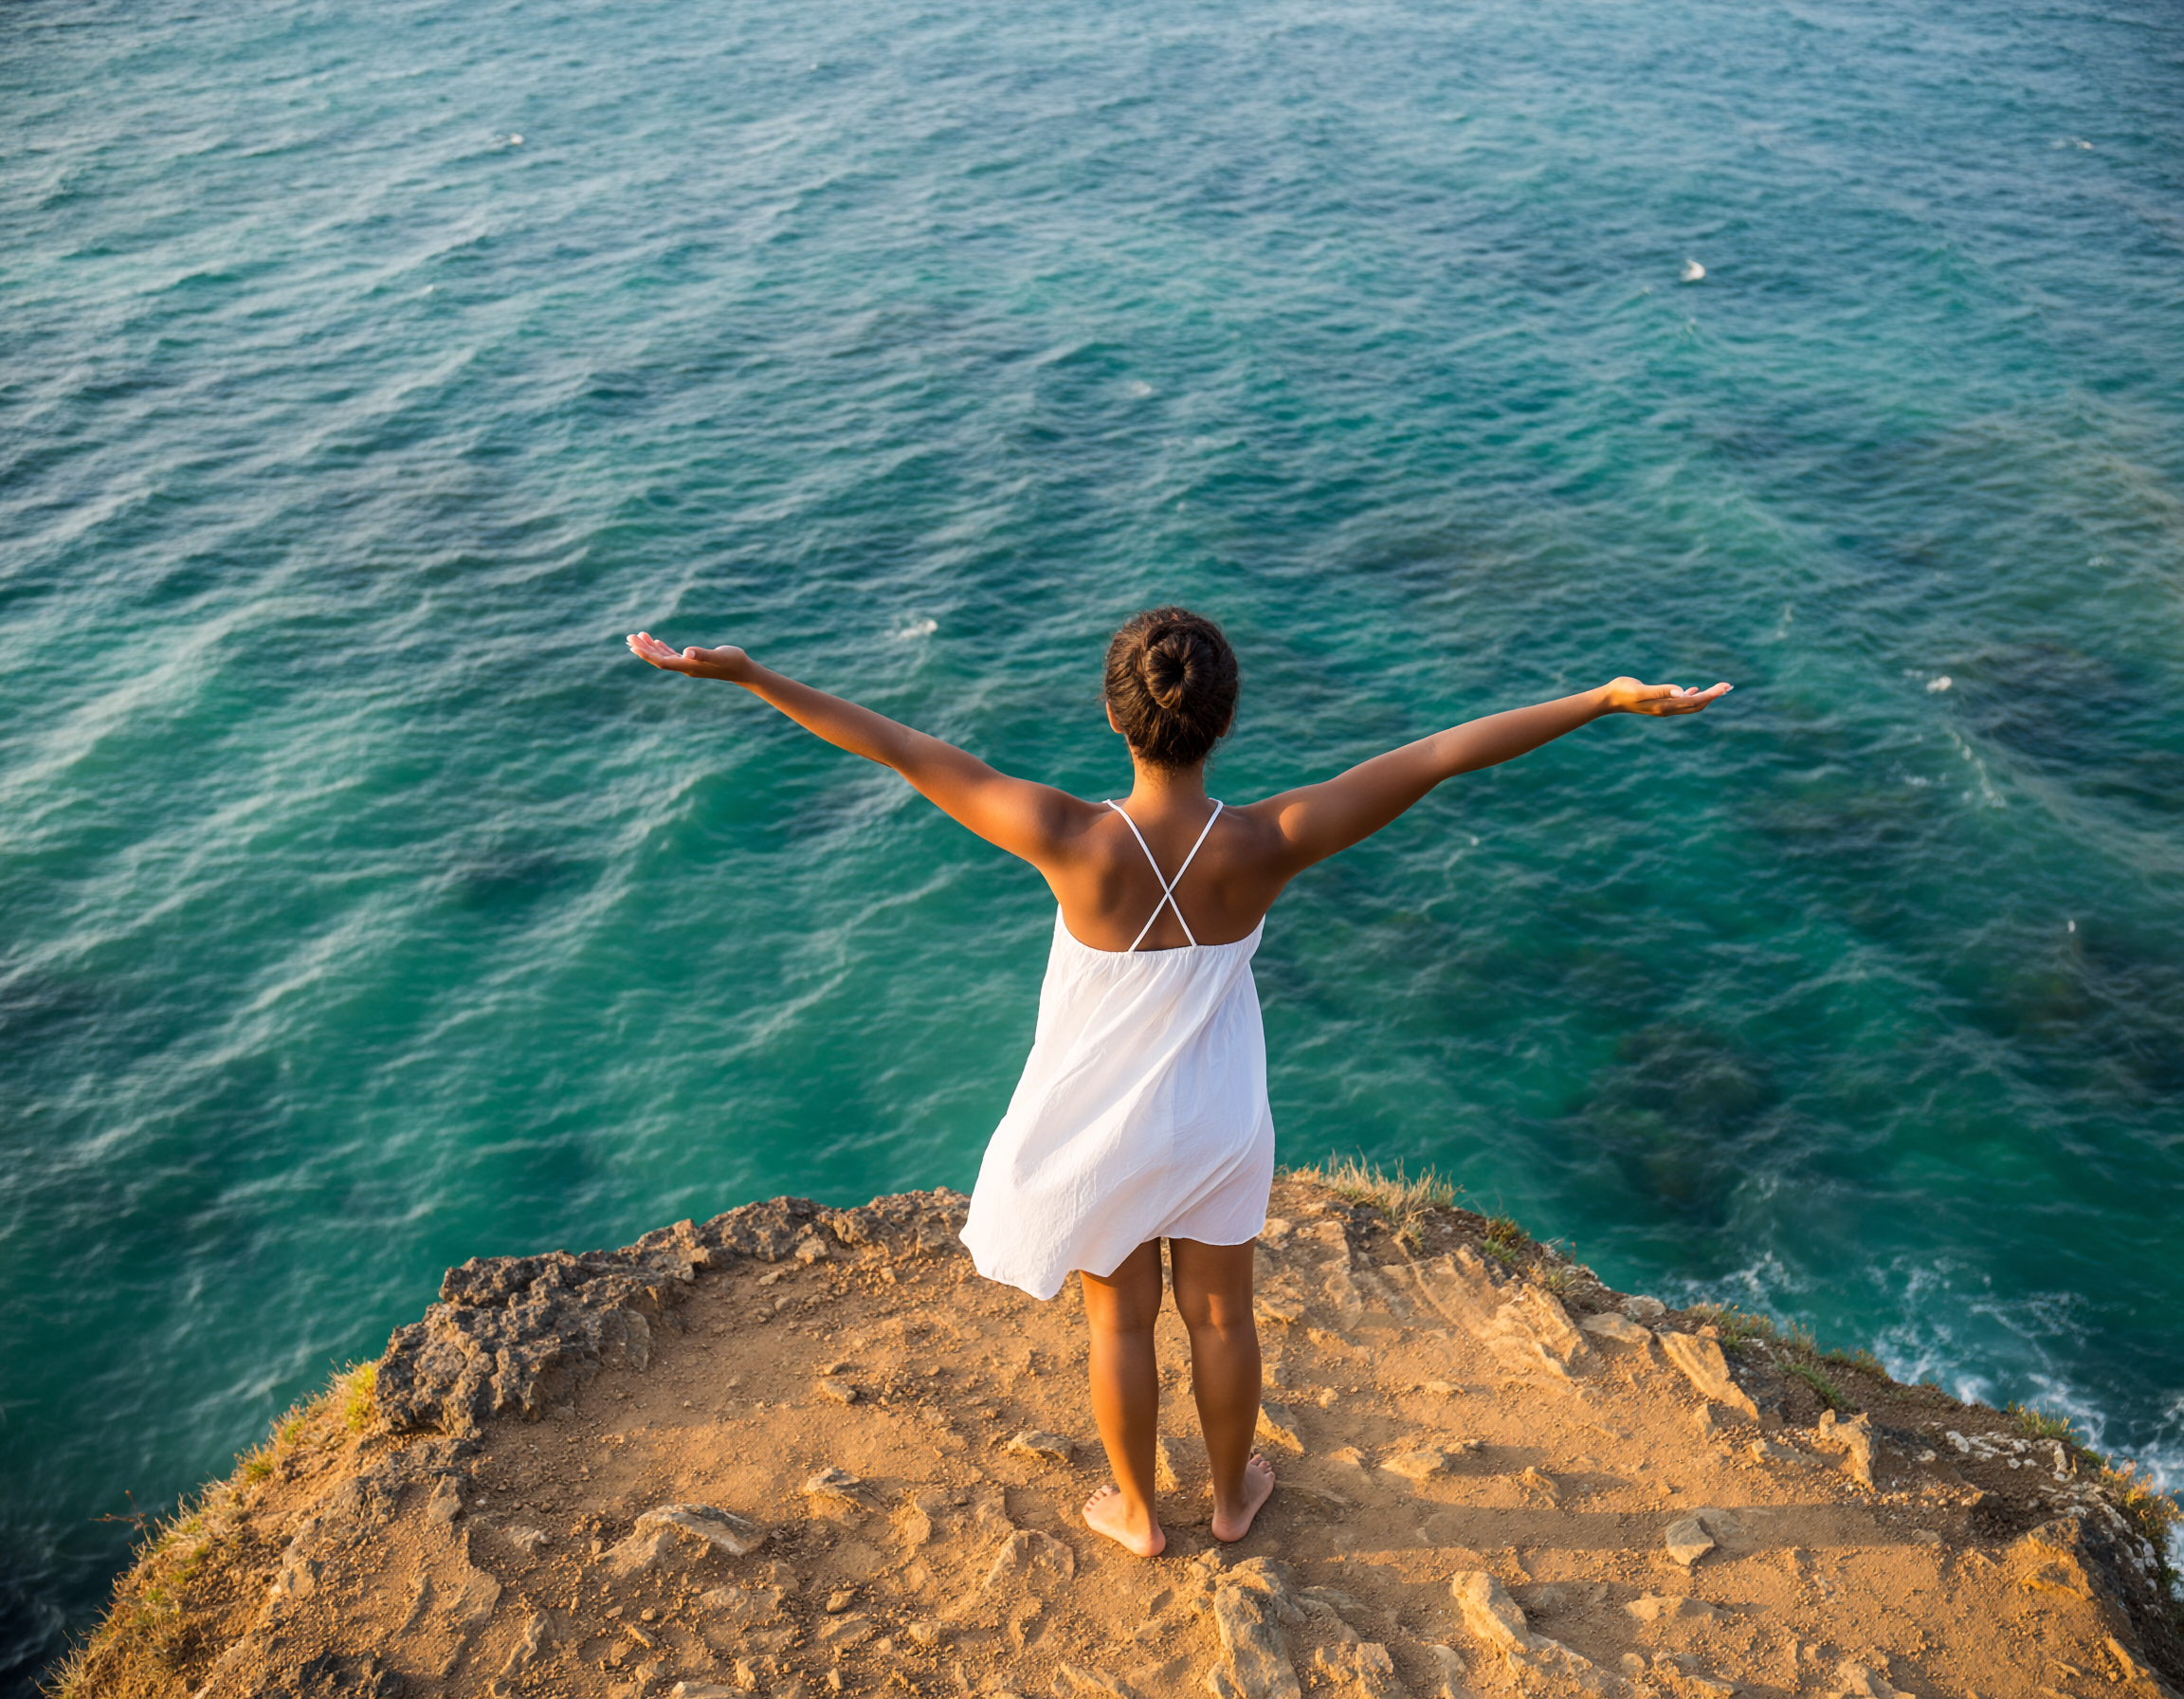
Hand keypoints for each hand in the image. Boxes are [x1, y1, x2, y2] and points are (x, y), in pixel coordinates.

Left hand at [627, 632, 750, 681]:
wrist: (742, 670)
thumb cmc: (733, 661)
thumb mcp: (720, 655)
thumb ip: (703, 654)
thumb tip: (687, 652)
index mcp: (688, 666)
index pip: (662, 662)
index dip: (647, 654)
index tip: (633, 645)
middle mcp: (685, 667)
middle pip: (658, 659)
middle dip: (643, 649)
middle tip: (629, 637)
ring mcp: (688, 665)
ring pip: (663, 657)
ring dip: (649, 648)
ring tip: (637, 636)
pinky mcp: (692, 661)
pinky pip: (671, 655)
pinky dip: (661, 648)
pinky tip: (655, 641)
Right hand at [1600, 677, 1732, 715]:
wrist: (1609, 699)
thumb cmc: (1622, 691)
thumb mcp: (1640, 689)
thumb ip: (1660, 690)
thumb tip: (1680, 690)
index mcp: (1665, 706)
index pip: (1695, 702)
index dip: (1712, 695)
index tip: (1725, 687)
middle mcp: (1667, 709)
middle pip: (1697, 706)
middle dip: (1714, 696)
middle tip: (1729, 686)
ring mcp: (1664, 708)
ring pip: (1691, 705)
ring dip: (1706, 697)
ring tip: (1719, 689)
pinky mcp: (1659, 704)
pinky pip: (1681, 703)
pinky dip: (1692, 697)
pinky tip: (1694, 690)